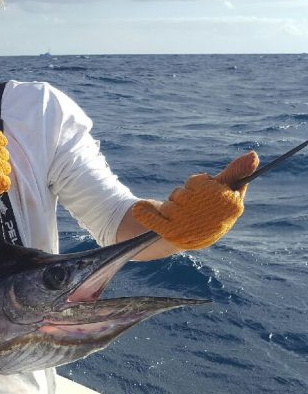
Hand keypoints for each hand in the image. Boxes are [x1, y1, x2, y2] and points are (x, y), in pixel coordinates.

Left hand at [133, 150, 258, 249]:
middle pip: (195, 190)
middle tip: (188, 200)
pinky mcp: (168, 234)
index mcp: (230, 212)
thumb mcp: (219, 192)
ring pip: (176, 198)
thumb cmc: (202, 211)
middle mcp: (213, 223)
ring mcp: (191, 229)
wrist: (173, 239)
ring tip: (176, 212)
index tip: (202, 184)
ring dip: (172, 200)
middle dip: (188, 190)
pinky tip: (138, 210)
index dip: (205, 183)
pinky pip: (154, 219)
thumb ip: (234, 173)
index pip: (215, 185)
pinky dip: (145, 213)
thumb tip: (254, 155)